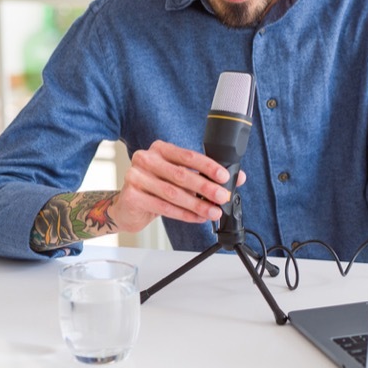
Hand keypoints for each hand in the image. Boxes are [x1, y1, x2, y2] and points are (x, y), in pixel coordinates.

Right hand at [110, 140, 246, 230]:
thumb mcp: (180, 177)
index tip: (225, 176)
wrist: (129, 206)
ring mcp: (135, 177)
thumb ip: (205, 175)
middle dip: (206, 188)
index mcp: (160, 149)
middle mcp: (146, 159)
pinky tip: (197, 218)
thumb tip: (238, 177)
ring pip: (173, 193)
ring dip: (197, 205)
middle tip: (223, 196)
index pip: (188, 155)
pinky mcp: (132, 196)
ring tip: (213, 212)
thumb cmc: (157, 187)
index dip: (208, 166)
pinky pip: (163, 207)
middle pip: (181, 174)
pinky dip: (184, 214)